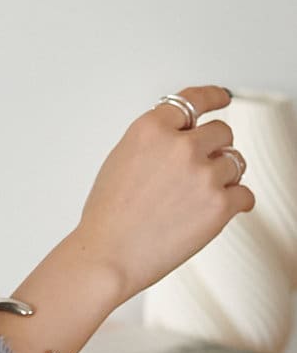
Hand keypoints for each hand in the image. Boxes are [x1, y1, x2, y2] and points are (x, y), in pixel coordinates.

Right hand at [76, 84, 256, 303]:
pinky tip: (213, 211)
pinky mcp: (220, 205)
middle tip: (200, 169)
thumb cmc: (108, 216)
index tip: (222, 97)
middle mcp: (180, 146)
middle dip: (215, 149)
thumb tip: (183, 138)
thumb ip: (155, 141)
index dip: (213, 97)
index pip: (193, 100)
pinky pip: (245, 194)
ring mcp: (203, 174)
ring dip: (223, 177)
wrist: (108, 255)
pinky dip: (234, 203)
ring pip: (236, 163)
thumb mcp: (122, 160)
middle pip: (222, 132)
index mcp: (151, 129)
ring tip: (196, 198)